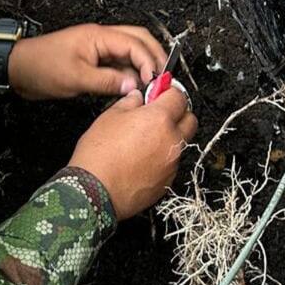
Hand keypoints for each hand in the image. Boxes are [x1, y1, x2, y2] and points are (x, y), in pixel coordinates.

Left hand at [7, 23, 166, 99]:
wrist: (19, 69)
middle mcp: (102, 38)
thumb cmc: (41, 67)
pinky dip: (129, 73)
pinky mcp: (94, 60)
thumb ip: (106, 81)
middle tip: (163, 78)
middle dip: (154, 57)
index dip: (149, 61)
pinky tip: (132, 88)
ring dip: (142, 65)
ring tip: (150, 85)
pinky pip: (119, 63)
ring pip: (131, 51)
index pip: (135, 43)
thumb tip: (132, 85)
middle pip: (139, 39)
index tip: (156, 80)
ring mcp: (98, 48)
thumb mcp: (76, 78)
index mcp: (99, 36)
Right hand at [69, 87, 197, 218]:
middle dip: (177, 113)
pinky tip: (142, 159)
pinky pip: (171, 163)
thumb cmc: (99, 156)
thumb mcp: (109, 117)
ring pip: (181, 143)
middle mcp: (171, 140)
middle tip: (158, 113)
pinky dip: (162, 158)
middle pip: (189, 119)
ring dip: (170, 137)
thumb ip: (129, 103)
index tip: (159, 92)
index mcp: (159, 119)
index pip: (179, 96)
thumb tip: (137, 98)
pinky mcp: (167, 182)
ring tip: (145, 140)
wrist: (94, 192)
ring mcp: (171, 163)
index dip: (168, 92)